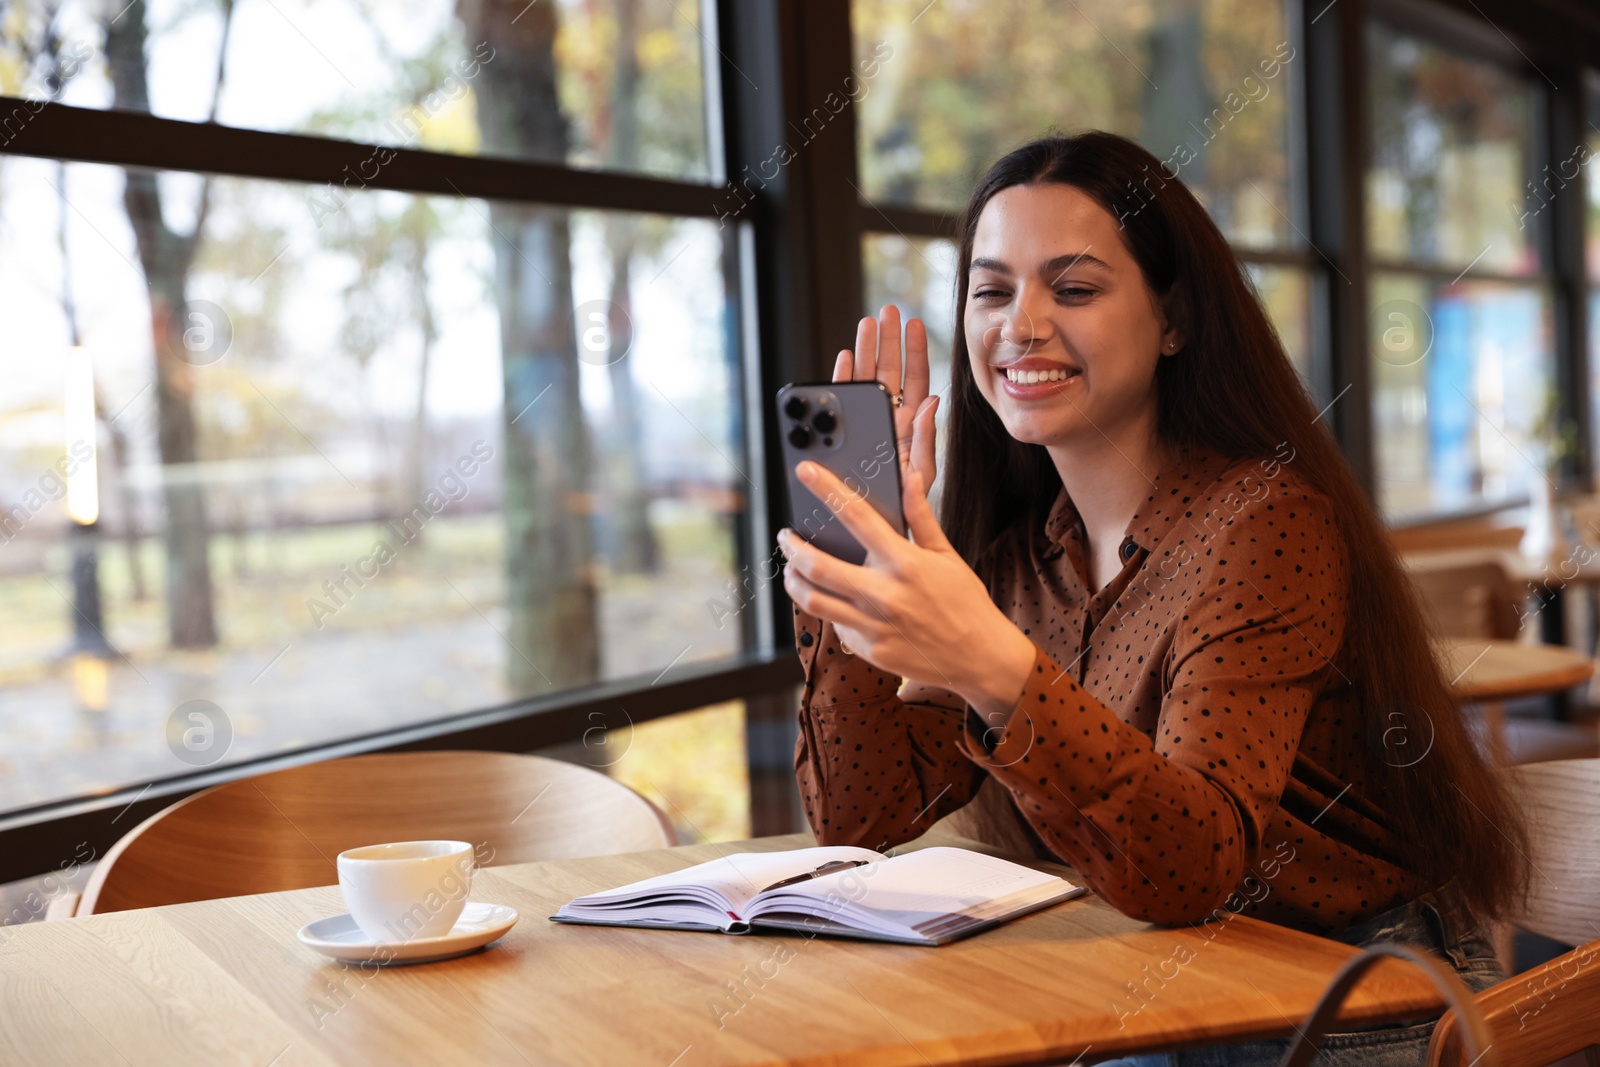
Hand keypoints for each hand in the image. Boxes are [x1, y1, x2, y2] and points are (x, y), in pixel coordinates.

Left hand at [778, 459, 1034, 713]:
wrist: (980, 657)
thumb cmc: (965, 602)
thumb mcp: (947, 555)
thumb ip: (921, 518)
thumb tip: (910, 478)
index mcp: (904, 563)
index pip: (856, 516)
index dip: (827, 489)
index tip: (806, 471)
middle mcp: (884, 594)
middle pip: (818, 566)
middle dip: (793, 547)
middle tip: (785, 537)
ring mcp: (873, 626)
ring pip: (814, 601)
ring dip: (794, 581)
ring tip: (792, 570)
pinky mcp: (870, 650)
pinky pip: (837, 626)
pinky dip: (830, 611)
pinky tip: (835, 602)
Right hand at [835, 305, 938, 491]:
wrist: (875, 527)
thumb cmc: (904, 505)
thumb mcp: (921, 473)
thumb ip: (926, 439)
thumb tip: (933, 403)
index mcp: (910, 426)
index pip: (914, 381)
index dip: (915, 351)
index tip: (914, 323)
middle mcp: (888, 420)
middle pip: (889, 372)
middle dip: (888, 341)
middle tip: (887, 312)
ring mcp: (866, 424)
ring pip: (865, 381)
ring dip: (865, 351)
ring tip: (865, 324)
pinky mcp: (844, 433)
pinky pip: (843, 401)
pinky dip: (842, 378)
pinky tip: (843, 357)